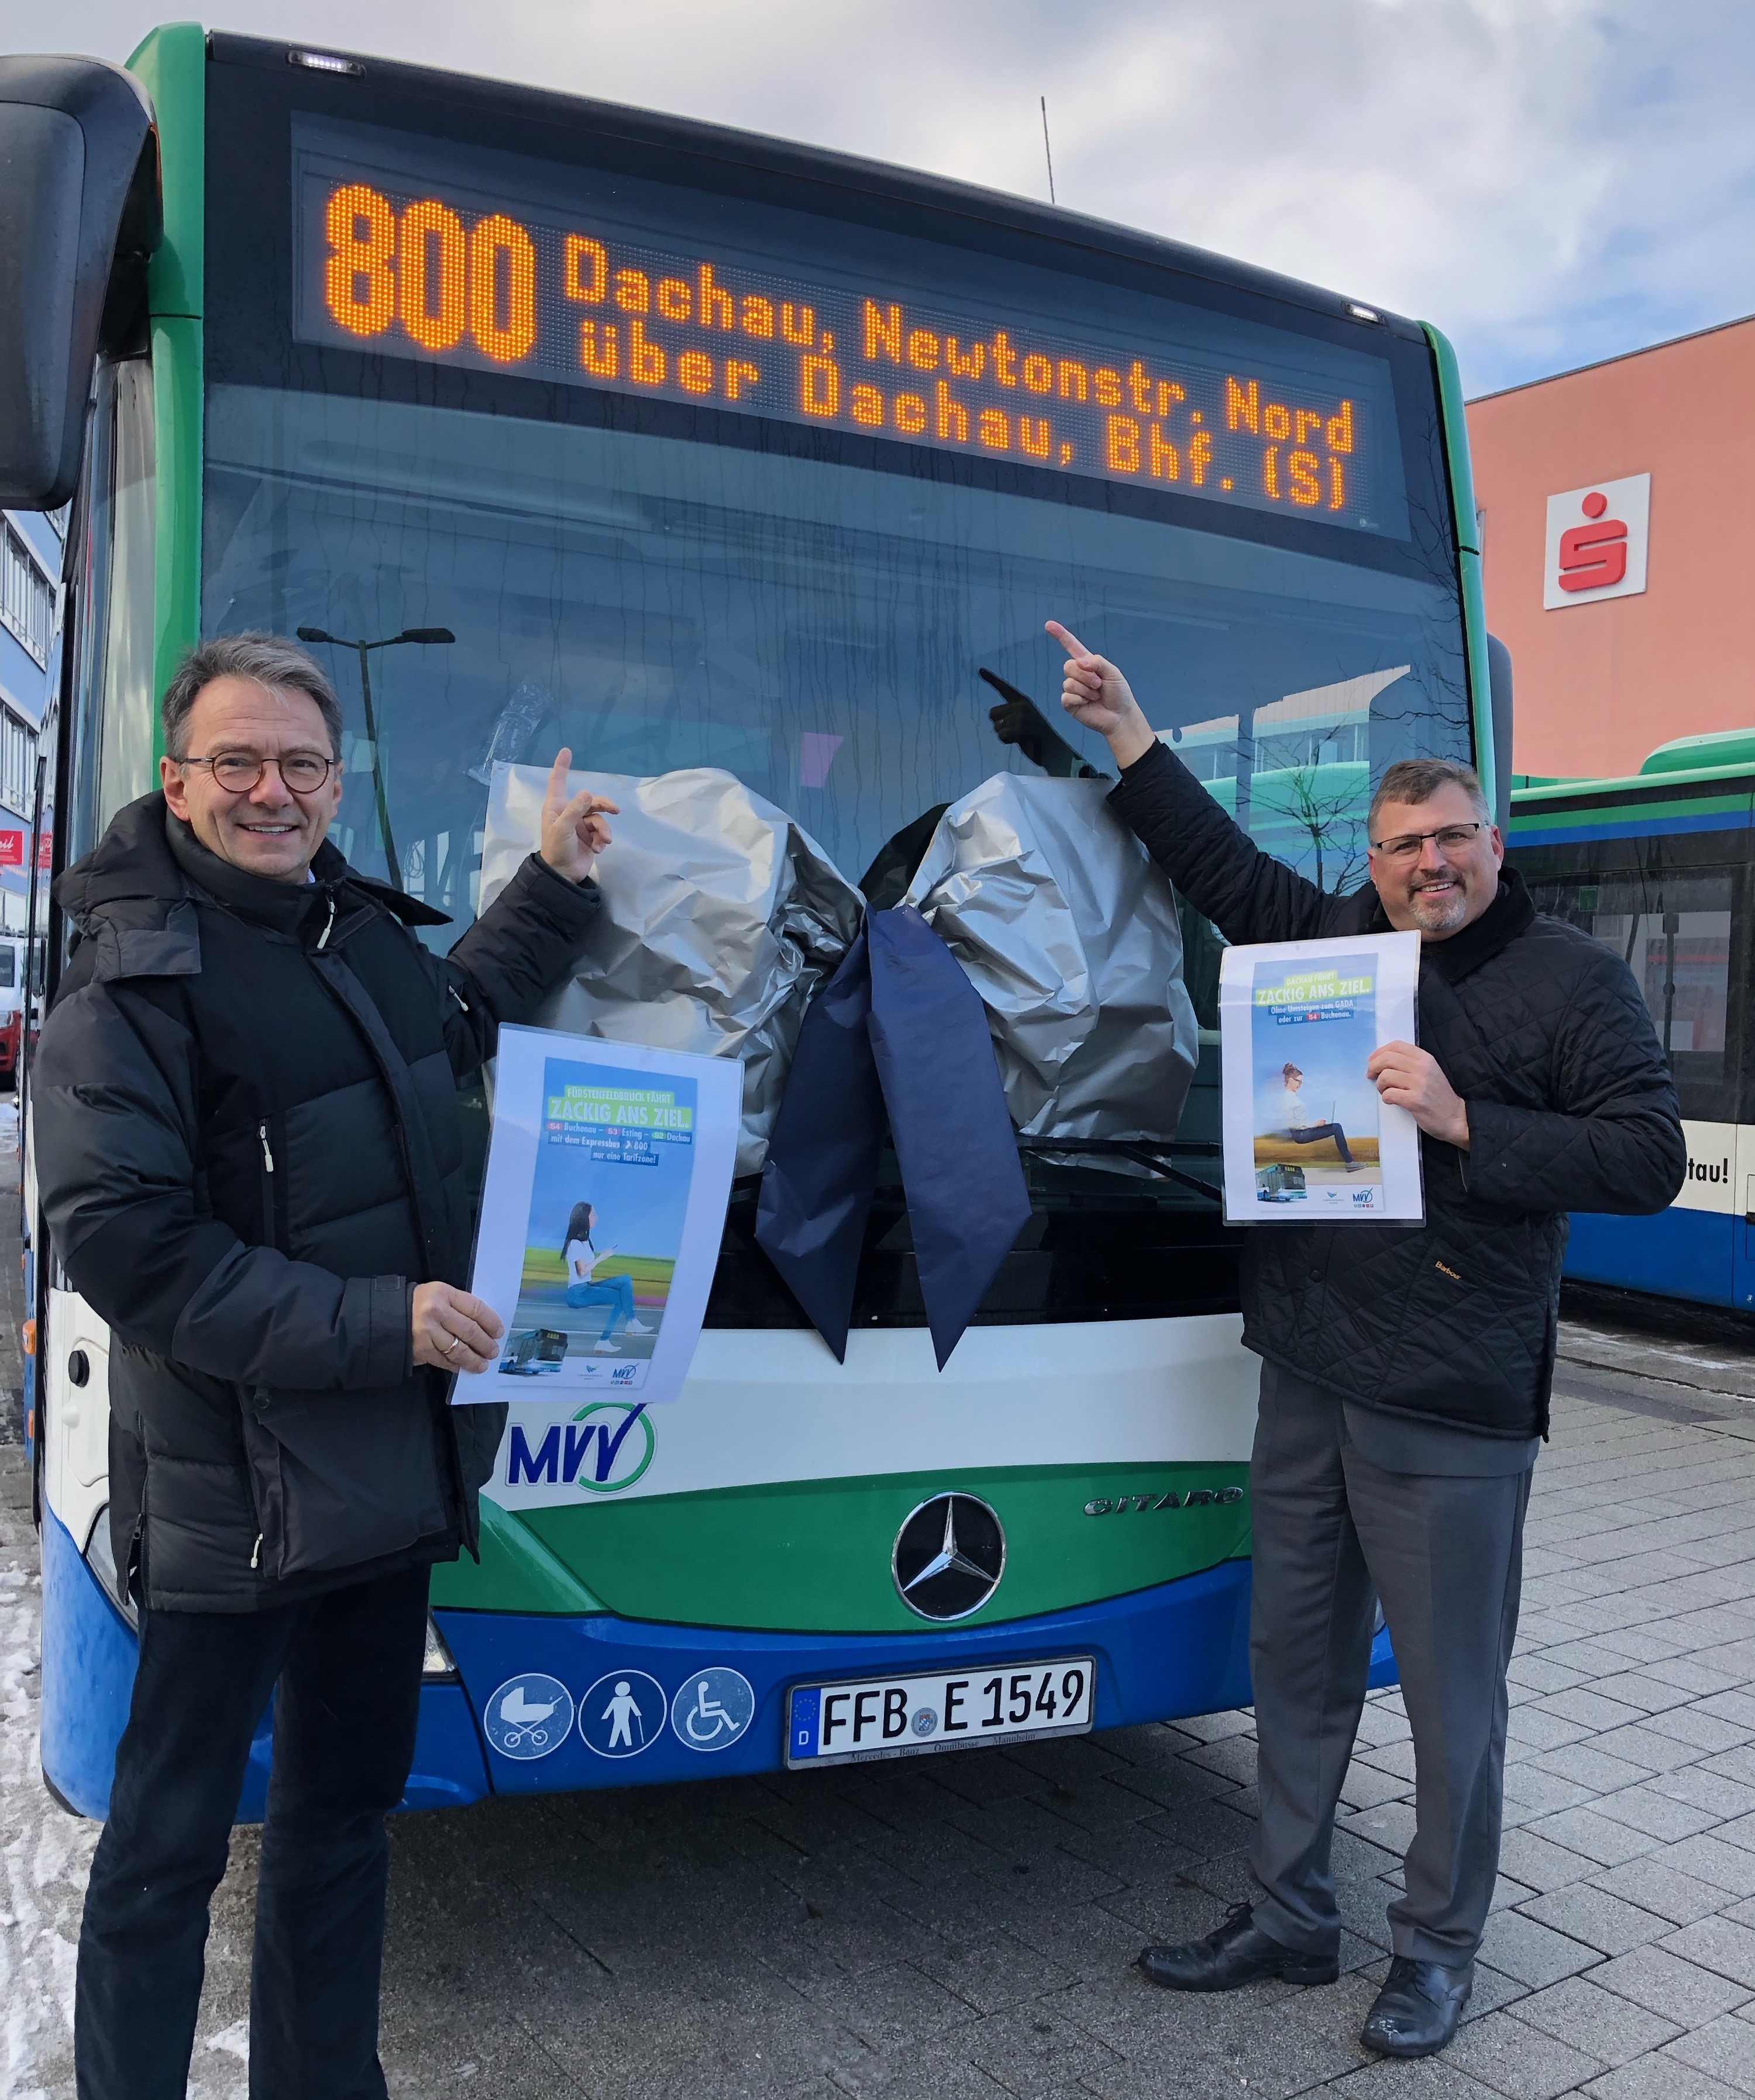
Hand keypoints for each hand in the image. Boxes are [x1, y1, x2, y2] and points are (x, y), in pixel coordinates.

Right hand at [412, 1282, 505, 1373]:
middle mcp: (436, 1312)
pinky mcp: (421, 1350)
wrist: (385, 1316)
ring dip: (474, 1359)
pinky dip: (456, 1365)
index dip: (491, 1321)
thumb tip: (484, 1325)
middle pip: (469, 1331)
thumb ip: (459, 1306)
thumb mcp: (439, 1295)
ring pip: (459, 1350)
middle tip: (493, 1351)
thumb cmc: (418, 1304)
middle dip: (485, 1343)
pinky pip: (445, 1361)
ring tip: (482, 1364)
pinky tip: (463, 1367)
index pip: (475, 1308)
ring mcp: (428, 1333)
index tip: (499, 1331)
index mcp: (443, 1293)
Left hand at [538, 749, 619, 881]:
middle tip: (615, 810)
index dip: (562, 766)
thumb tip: (588, 793)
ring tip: (603, 842)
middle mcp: (569, 813)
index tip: (566, 750)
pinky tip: (599, 849)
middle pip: (591, 800)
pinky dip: (602, 840)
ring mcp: (581, 826)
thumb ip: (575, 810)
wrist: (563, 875)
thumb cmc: (556, 849)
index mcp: (557, 807)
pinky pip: (602, 832)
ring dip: (604, 830)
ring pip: (599, 818)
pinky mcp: (590, 838)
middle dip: (604, 805)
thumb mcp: (562, 829)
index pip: (558, 782)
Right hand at [1045, 621, 1156, 767]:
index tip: (1049, 624)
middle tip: (1098, 684)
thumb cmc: (1118, 693)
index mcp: (1088, 663)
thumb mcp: (1113, 672)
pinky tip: (1087, 703)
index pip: (1071, 646)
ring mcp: (1072, 689)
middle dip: (1085, 675)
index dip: (1060, 635)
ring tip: (1096, 695)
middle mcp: (1078, 674)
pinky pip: (1067, 696)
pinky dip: (1079, 699)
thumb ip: (1098, 662)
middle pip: (1068, 665)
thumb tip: (1080, 662)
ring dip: (1085, 689)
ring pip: (1069, 682)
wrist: (1119, 716)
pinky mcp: (1069, 703)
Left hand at [1365, 1041, 1469, 1148]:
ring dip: (1380, 1085)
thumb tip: (1382, 1059)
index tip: (1372, 1060)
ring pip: (1385, 1076)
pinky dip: (1386, 1098)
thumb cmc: (1438, 1096)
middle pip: (1387, 1059)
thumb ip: (1410, 1063)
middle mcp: (1423, 1068)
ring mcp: (1419, 1084)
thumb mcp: (1430, 1071)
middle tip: (1371, 1075)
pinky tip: (1392, 1100)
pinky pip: (1388, 1094)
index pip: (1396, 1046)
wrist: (1455, 1117)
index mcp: (1426, 1058)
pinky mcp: (1415, 1100)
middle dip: (1373, 1067)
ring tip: (1386, 1090)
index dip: (1379, 1052)